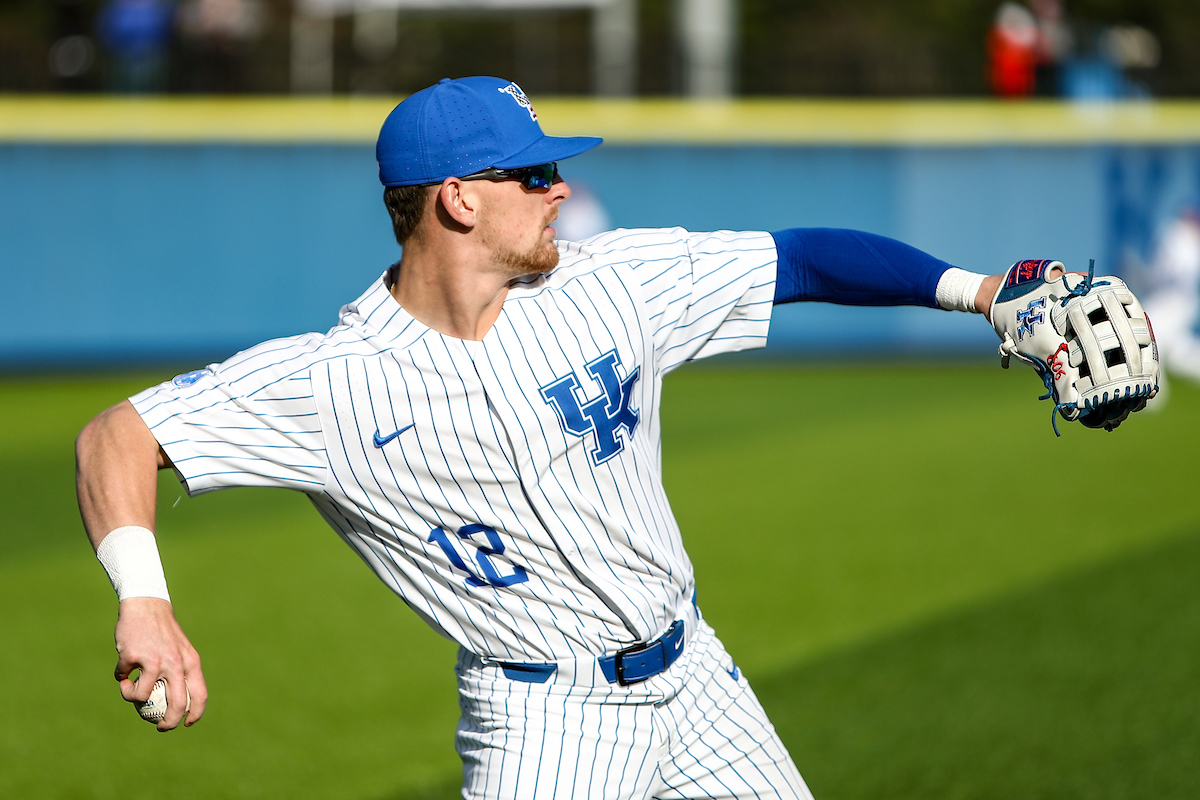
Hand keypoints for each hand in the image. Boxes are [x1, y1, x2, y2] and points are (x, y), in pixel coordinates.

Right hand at [114, 597, 206, 730]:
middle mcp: (176, 663)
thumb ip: (181, 672)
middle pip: (177, 705)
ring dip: (133, 698)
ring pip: (142, 697)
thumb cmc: (163, 633)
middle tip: (158, 725)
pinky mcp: (134, 656)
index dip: (195, 714)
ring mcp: (155, 660)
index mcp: (191, 662)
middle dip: (168, 722)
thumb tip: (178, 705)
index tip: (186, 723)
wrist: (147, 606)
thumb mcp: (181, 651)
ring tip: (130, 689)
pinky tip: (123, 670)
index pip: (200, 695)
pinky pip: (123, 678)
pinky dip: (121, 679)